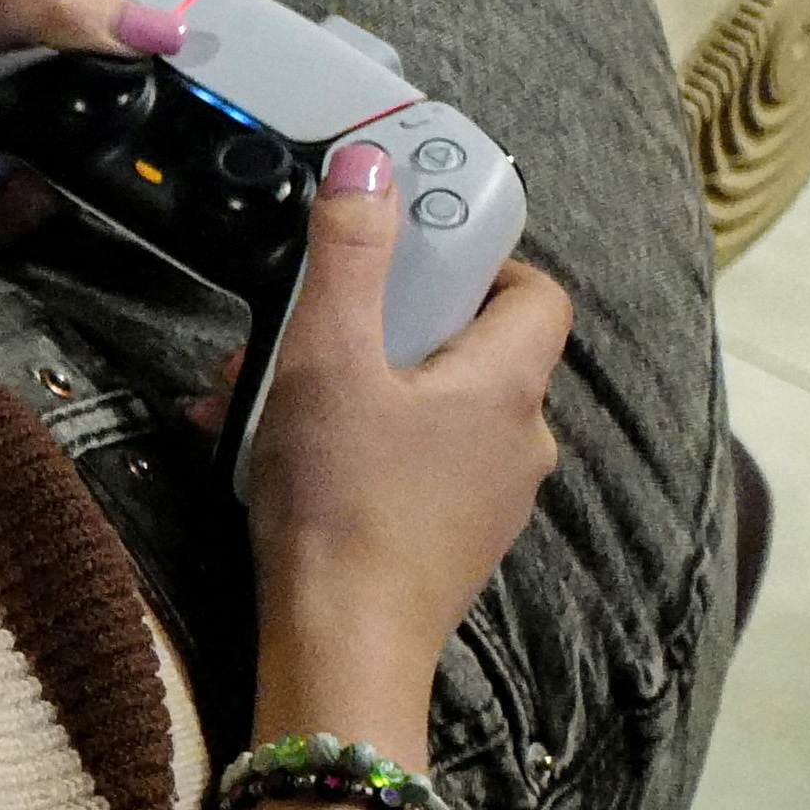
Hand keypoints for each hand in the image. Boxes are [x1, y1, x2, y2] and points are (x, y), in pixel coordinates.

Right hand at [237, 141, 571, 764]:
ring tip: (272, 401)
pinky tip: (290, 461)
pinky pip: (420, 467)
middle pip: (475, 350)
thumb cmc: (341, 500)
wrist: (343, 644)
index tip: (411, 255)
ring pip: (438, 412)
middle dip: (388, 328)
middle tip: (313, 329)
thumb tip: (369, 165)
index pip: (537, 293)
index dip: (483, 261)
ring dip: (362, 391)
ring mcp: (494, 499)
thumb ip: (347, 256)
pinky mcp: (455, 543)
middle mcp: (521, 439)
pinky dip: (365, 448)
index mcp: (507, 383)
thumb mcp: (326, 358)